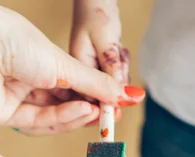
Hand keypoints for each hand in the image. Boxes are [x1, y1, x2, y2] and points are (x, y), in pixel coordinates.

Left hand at [0, 2, 143, 135]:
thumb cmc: (15, 40)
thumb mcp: (63, 65)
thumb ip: (96, 83)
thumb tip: (128, 94)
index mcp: (38, 66)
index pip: (71, 90)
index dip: (95, 100)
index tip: (118, 105)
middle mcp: (25, 84)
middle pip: (62, 108)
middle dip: (88, 113)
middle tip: (113, 116)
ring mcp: (13, 101)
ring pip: (50, 120)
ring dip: (76, 117)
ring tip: (97, 111)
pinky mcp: (1, 115)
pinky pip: (35, 122)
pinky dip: (60, 119)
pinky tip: (80, 111)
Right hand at [70, 0, 129, 119]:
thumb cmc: (96, 13)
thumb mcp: (107, 43)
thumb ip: (112, 70)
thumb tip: (121, 95)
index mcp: (72, 70)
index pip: (88, 100)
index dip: (106, 104)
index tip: (122, 105)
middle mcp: (78, 74)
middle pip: (101, 95)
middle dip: (117, 83)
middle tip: (119, 62)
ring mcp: (88, 70)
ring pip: (111, 85)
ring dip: (121, 71)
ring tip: (117, 50)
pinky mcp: (97, 66)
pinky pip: (114, 75)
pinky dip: (121, 65)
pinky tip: (118, 50)